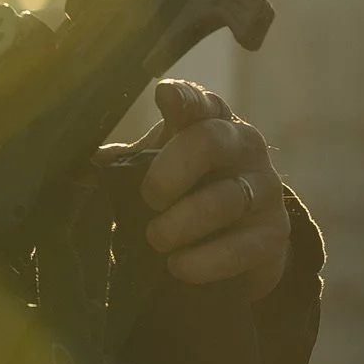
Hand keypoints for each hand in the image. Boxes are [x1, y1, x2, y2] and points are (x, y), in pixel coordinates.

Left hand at [123, 78, 291, 299]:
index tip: (164, 98)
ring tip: (157, 240)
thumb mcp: (156, 170)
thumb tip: (88, 166)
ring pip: (224, 200)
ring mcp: (265, 189)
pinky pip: (241, 248)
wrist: (237, 244)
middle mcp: (244, 147)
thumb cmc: (186, 193)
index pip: (201, 101)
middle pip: (210, 142)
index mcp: (211, 122)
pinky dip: (204, 261)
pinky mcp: (274, 235)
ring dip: (181, 224)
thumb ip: (126, 163)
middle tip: (149, 199)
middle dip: (170, 172)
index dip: (184, 98)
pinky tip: (179, 266)